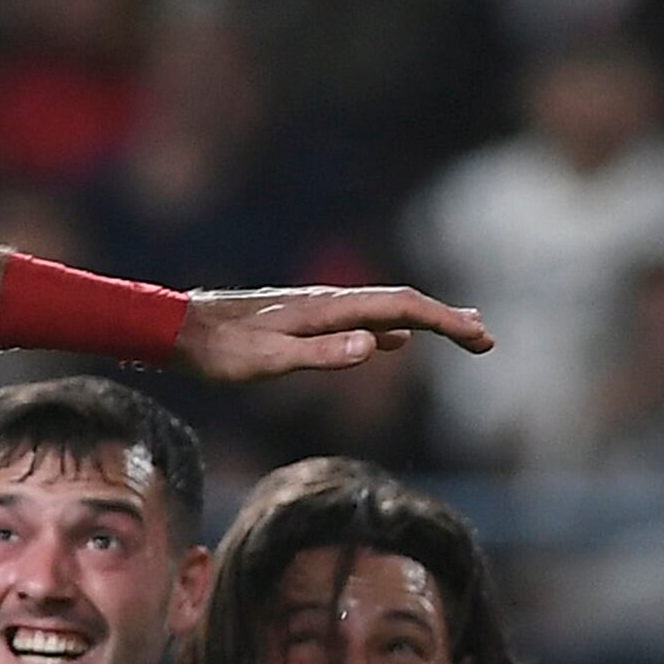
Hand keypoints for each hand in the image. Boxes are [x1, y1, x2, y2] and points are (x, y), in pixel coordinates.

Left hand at [175, 284, 491, 384]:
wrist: (177, 331)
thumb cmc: (219, 352)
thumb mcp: (269, 360)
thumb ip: (323, 354)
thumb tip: (379, 346)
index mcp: (327, 309)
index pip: (401, 308)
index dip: (445, 321)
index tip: (480, 338)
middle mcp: (327, 302)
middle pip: (400, 304)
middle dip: (446, 319)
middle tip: (486, 338)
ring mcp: (317, 310)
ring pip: (383, 310)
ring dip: (424, 322)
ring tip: (457, 332)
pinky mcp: (303, 321)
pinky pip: (361, 321)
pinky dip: (391, 329)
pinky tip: (395, 342)